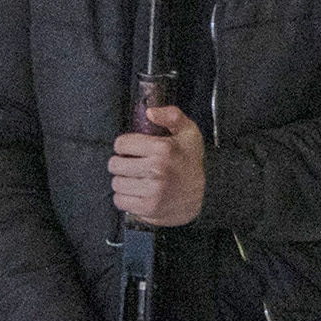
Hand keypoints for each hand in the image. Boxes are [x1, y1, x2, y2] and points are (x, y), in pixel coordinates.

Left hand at [109, 104, 207, 227]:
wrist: (206, 194)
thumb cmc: (192, 162)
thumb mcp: (189, 132)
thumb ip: (171, 115)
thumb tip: (149, 112)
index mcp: (162, 148)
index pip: (121, 144)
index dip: (124, 146)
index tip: (132, 150)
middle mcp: (156, 169)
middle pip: (115, 164)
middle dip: (121, 163)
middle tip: (133, 166)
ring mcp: (152, 190)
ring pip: (116, 183)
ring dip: (123, 181)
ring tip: (137, 180)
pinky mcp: (148, 208)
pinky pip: (120, 201)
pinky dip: (125, 197)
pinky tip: (138, 192)